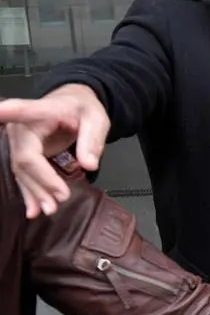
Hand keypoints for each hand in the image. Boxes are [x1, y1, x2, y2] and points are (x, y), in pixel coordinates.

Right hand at [0, 86, 109, 218]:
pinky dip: (29, 193)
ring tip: (50, 210)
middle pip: (25, 157)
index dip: (6, 113)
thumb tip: (89, 165)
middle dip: (41, 181)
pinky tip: (34, 209)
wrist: (73, 105)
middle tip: (61, 198)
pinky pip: (23, 175)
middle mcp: (21, 126)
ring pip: (22, 170)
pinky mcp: (22, 153)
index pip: (20, 111)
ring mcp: (18, 141)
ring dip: (35, 192)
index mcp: (40, 111)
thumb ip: (92, 140)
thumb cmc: (83, 109)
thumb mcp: (96, 119)